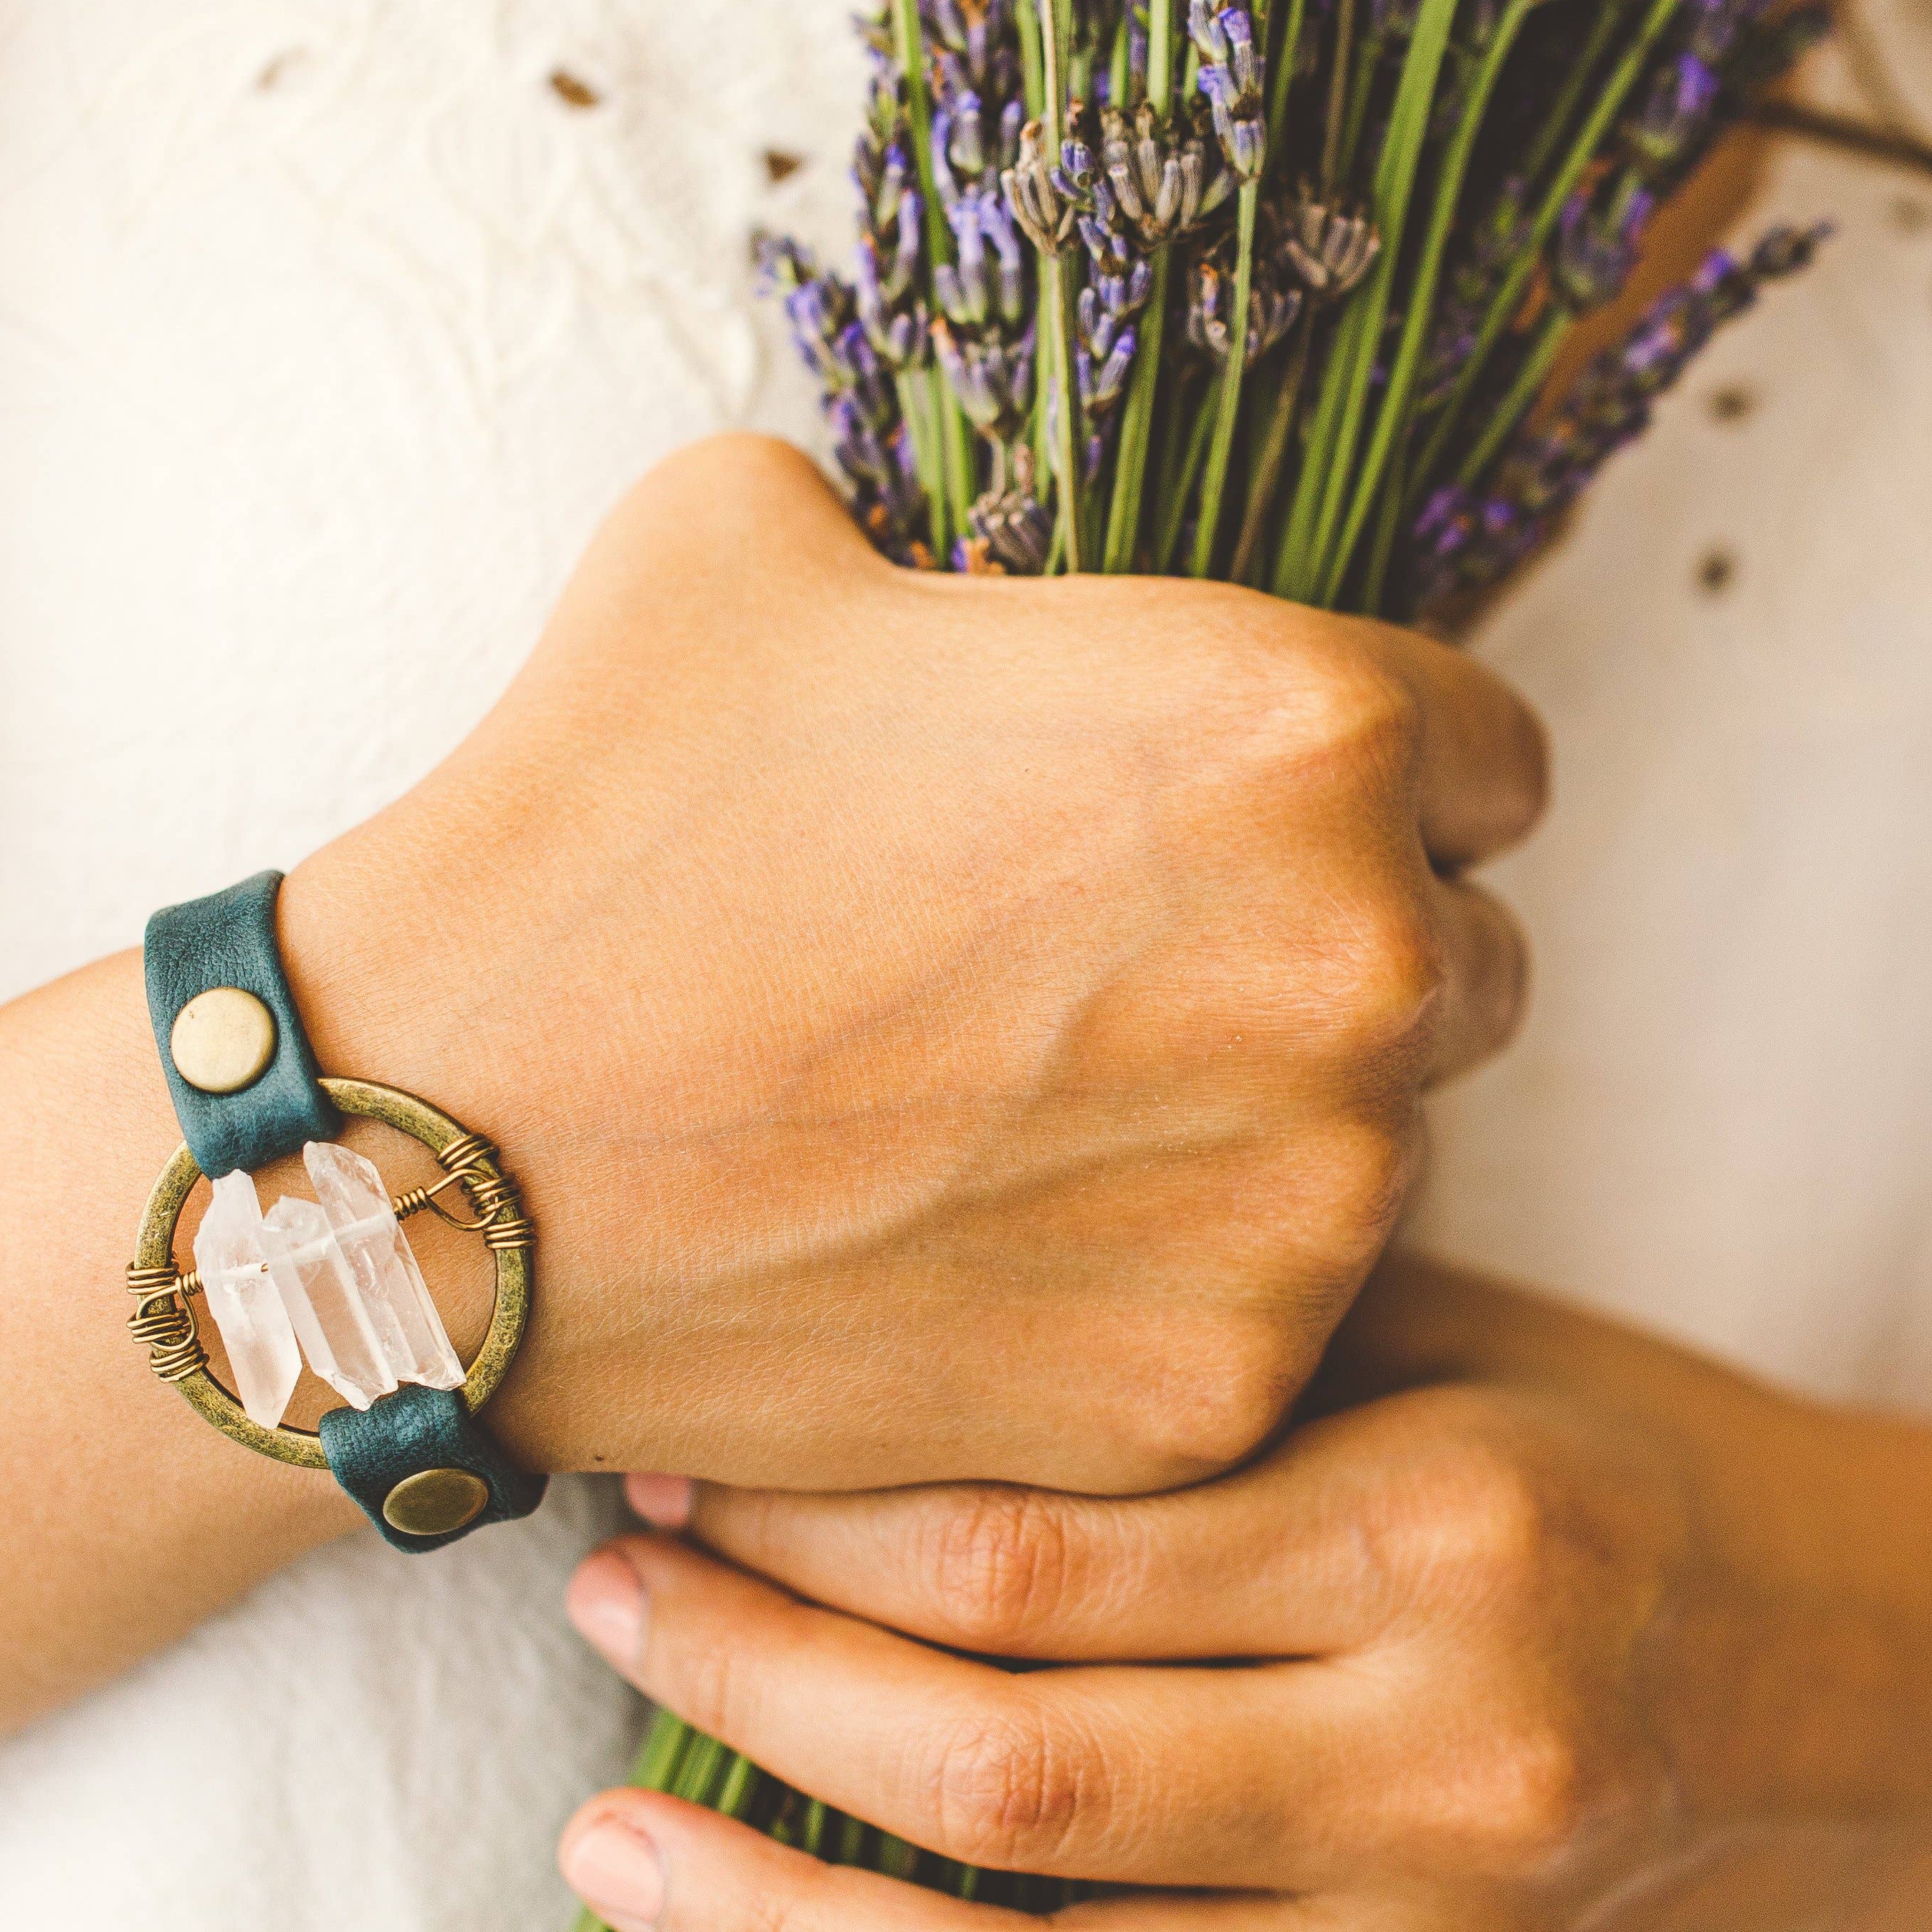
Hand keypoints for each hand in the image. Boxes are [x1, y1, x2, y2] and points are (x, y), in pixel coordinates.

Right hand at [282, 438, 1543, 1491]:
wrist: (446, 1146)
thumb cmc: (597, 825)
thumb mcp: (749, 539)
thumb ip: (939, 535)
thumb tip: (961, 590)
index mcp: (1297, 725)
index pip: (1485, 756)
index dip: (1361, 777)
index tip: (1236, 822)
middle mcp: (1362, 973)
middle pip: (1459, 964)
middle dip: (1322, 959)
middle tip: (1115, 976)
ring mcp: (1301, 1213)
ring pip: (1368, 1159)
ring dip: (1245, 1132)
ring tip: (1018, 1118)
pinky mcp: (1205, 1396)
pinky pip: (1251, 1320)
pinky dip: (1151, 1291)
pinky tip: (979, 1247)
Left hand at [548, 1261, 1931, 1931]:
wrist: (1915, 1705)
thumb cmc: (1633, 1470)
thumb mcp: (1444, 1351)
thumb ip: (1195, 1362)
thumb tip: (872, 1365)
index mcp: (1434, 1538)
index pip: (1022, 1557)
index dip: (801, 1521)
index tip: (677, 1468)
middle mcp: (1443, 1771)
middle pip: (1001, 1780)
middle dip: (743, 1696)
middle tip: (603, 1609)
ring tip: (614, 1849)